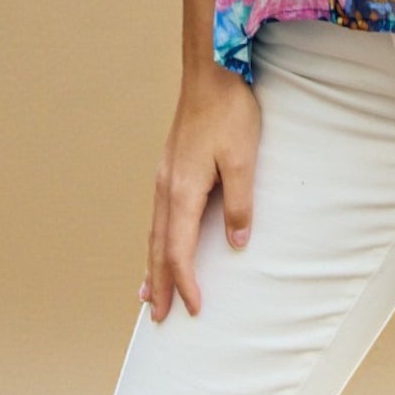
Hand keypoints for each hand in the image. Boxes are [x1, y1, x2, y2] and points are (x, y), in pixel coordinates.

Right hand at [139, 62, 261, 322]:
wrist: (209, 73)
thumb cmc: (229, 112)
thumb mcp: (243, 158)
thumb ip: (240, 202)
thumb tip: (236, 243)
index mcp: (182, 191)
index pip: (179, 251)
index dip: (186, 283)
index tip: (196, 310)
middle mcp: (166, 188)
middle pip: (158, 248)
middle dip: (160, 285)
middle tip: (158, 321)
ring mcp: (164, 177)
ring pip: (155, 233)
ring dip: (154, 265)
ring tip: (150, 295)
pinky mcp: (170, 168)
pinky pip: (158, 216)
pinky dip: (157, 241)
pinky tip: (161, 243)